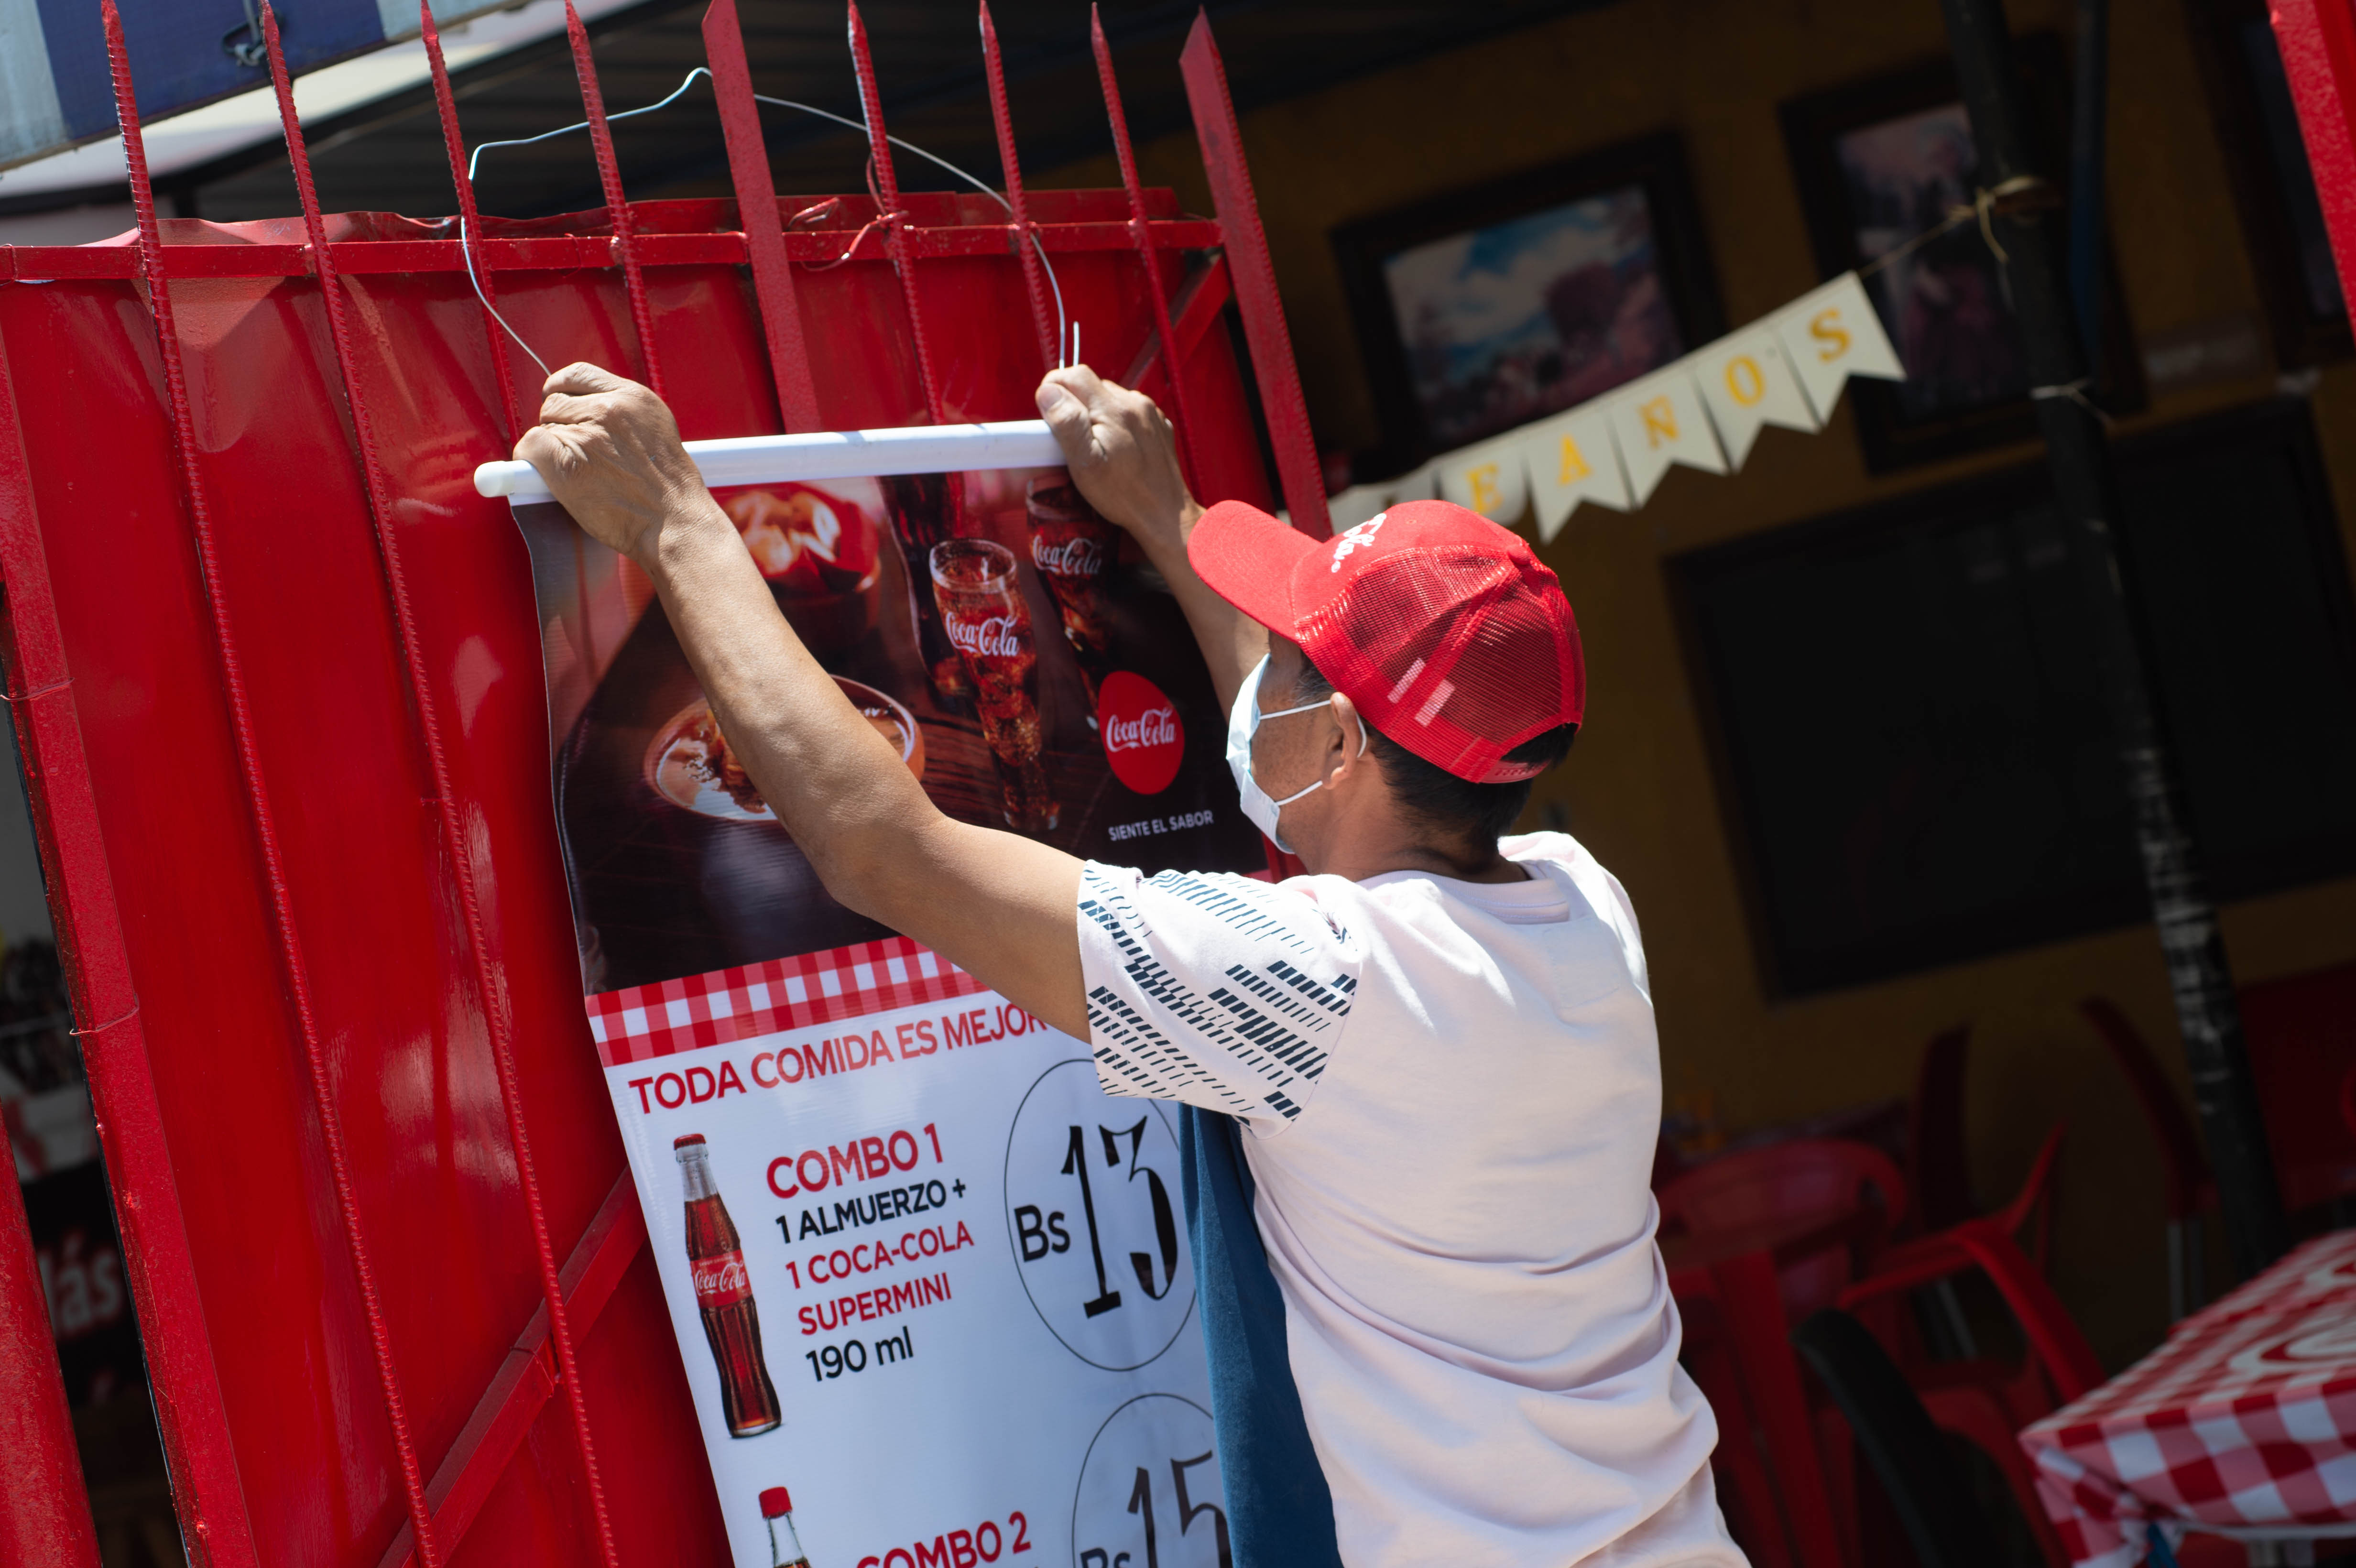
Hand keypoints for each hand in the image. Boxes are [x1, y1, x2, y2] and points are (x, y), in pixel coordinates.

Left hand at [514, 363, 722, 564]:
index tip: (561, 402)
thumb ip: (622, 413)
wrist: (674, 522)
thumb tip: (586, 408)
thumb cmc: (668, 488)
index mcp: (632, 397)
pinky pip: (530, 447)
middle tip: (580, 454)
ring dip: (553, 448)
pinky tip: (553, 478)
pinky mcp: (565, 463)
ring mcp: (586, 434)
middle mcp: (608, 409)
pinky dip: (532, 462)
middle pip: (555, 402)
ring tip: (583, 473)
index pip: (578, 374)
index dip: (562, 388)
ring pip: (543, 427)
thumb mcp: (655, 430)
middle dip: (560, 425)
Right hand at [1035, 365, 1197, 544]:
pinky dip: (1116, 421)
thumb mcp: (1086, 465)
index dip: (1054, 387)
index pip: (1075, 375)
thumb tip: (1049, 391)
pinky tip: (1116, 447)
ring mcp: (1150, 413)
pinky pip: (1129, 411)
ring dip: (1095, 412)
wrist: (1166, 515)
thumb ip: (1067, 424)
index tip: (1047, 412)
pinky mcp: (1159, 425)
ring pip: (1110, 397)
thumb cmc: (1123, 495)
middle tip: (1069, 436)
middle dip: (1074, 403)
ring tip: (1094, 444)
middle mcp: (1135, 403)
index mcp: (1114, 409)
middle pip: (1092, 384)